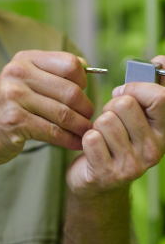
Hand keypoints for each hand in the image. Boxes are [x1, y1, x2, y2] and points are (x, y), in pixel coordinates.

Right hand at [0, 50, 93, 167]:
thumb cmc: (5, 109)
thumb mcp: (22, 83)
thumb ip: (50, 74)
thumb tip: (87, 70)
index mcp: (24, 60)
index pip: (69, 63)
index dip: (84, 82)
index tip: (83, 96)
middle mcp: (17, 73)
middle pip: (70, 91)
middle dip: (85, 109)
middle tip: (89, 120)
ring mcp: (13, 96)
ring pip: (64, 113)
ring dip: (80, 127)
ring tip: (86, 133)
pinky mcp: (14, 120)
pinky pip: (53, 131)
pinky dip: (68, 140)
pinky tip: (74, 143)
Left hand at [67, 55, 164, 199]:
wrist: (98, 183)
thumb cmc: (116, 142)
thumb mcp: (138, 117)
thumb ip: (149, 90)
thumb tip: (159, 60)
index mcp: (164, 132)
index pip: (159, 97)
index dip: (135, 88)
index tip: (123, 94)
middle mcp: (154, 150)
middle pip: (125, 105)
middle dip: (110, 108)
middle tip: (110, 123)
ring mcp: (132, 165)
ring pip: (105, 120)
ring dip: (97, 126)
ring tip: (102, 137)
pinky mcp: (107, 174)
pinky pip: (90, 138)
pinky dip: (86, 139)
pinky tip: (93, 150)